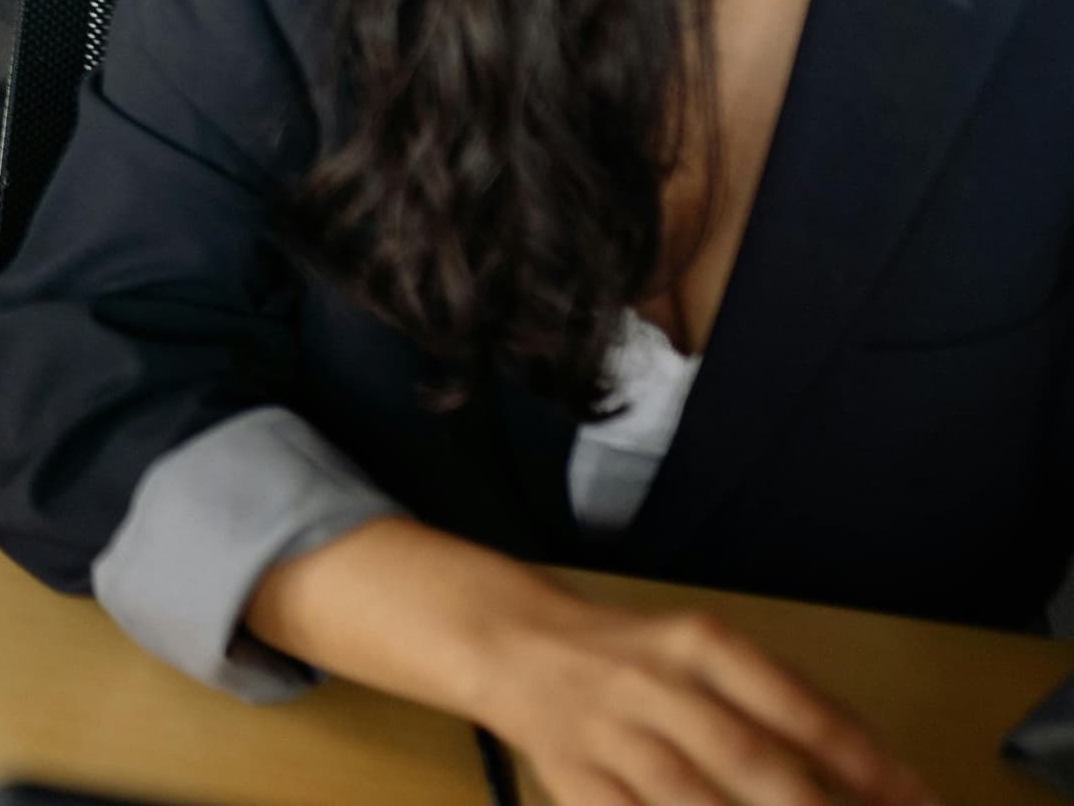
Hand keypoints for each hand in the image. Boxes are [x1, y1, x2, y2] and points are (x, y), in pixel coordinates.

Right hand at [472, 598, 930, 805]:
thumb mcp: (706, 654)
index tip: (919, 803)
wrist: (511, 640)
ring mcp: (609, 734)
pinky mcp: (570, 777)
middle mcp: (655, 685)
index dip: (867, 765)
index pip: (799, 708)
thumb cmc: (633, 655)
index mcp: (701, 645)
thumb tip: (875, 769)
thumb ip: (782, 702)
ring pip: (687, 799)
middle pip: (747, 759)